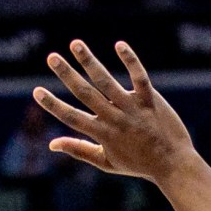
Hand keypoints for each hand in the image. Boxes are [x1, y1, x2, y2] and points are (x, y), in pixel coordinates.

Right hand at [35, 41, 196, 181]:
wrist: (174, 165)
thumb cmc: (139, 164)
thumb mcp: (107, 162)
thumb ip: (79, 150)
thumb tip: (52, 144)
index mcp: (102, 134)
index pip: (72, 117)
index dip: (53, 105)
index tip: (36, 91)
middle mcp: (115, 120)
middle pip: (86, 94)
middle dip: (67, 75)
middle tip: (51, 57)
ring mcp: (133, 109)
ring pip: (107, 82)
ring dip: (90, 62)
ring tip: (76, 44)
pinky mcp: (151, 101)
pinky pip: (140, 78)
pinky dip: (130, 61)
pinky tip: (119, 45)